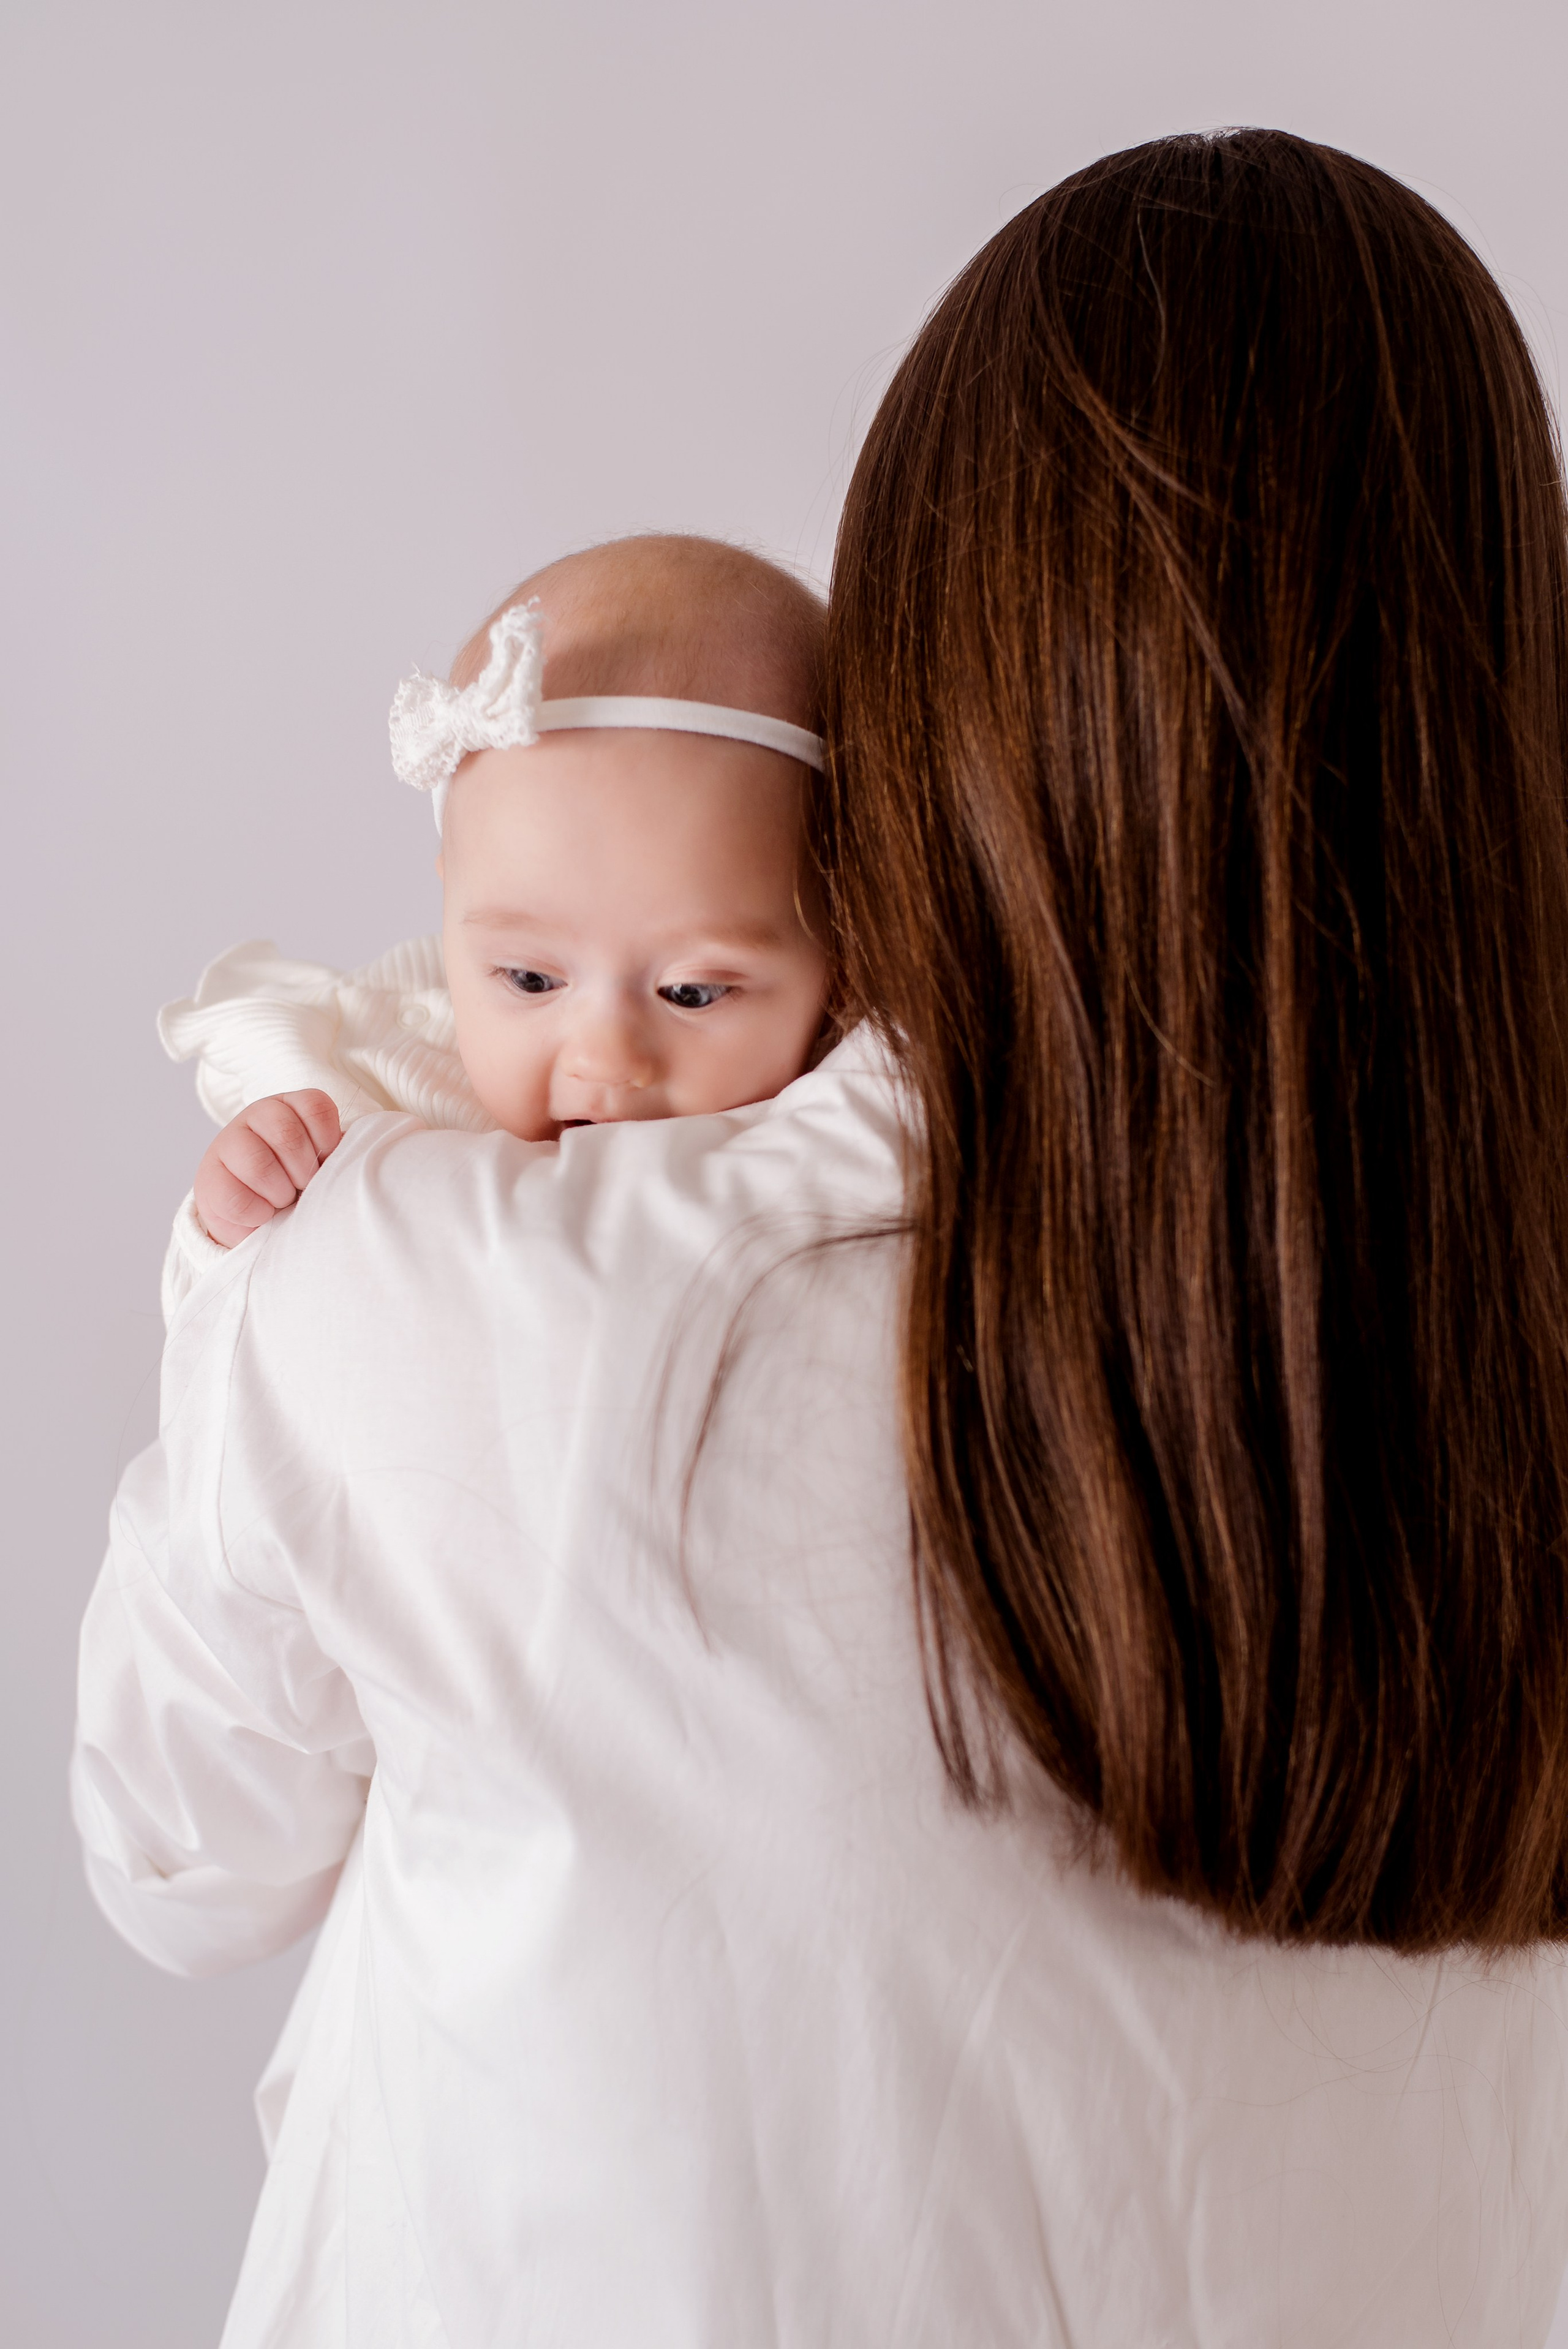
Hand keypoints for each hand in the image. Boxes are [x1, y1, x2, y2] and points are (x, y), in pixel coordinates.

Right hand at [193, 1091, 343, 1248]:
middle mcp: (258, 1114)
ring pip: (258, 1164)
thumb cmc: (297, 1184)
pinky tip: (261, 1213)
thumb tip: (349, 1155)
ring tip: (281, 1200)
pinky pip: (236, 1198)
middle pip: (287, 1135)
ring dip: (279, 1193)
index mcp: (291, 1106)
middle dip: (303, 1172)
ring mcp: (229, 1141)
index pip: (316, 1106)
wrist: (256, 1217)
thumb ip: (335, 1154)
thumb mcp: (321, 1163)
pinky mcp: (209, 1177)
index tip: (324, 1161)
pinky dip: (257, 1214)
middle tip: (302, 1186)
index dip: (327, 1141)